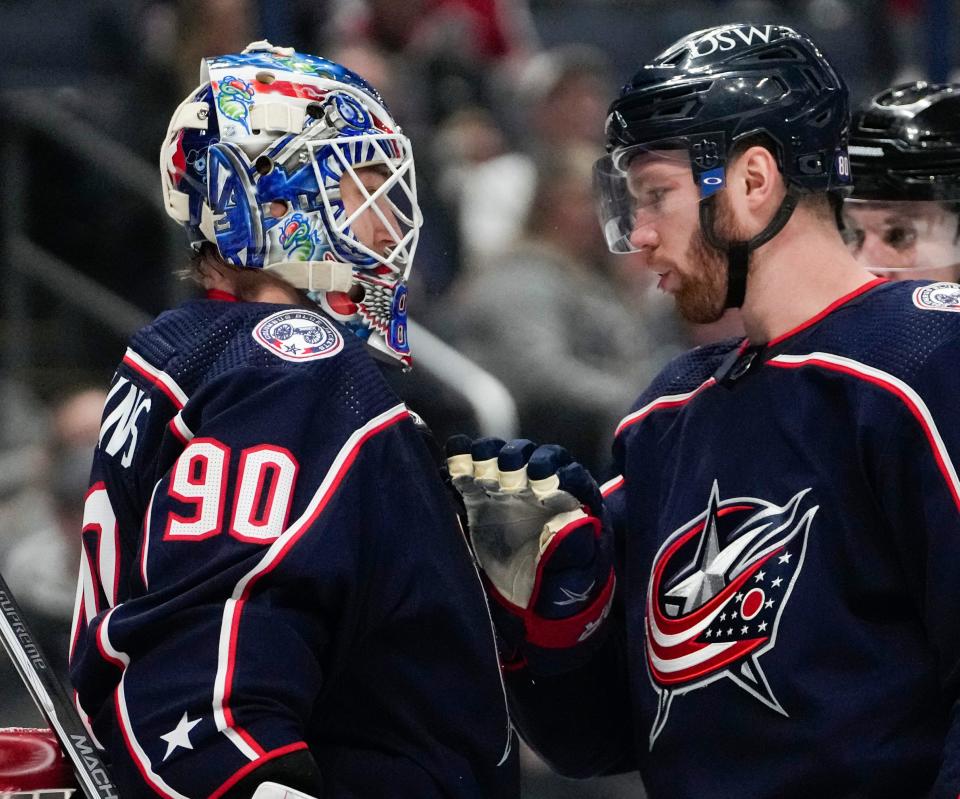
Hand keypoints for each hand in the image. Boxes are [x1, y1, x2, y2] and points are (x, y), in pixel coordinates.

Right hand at [446, 436, 614, 672]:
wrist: (526, 599)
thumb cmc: (556, 583)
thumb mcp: (573, 572)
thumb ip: (575, 545)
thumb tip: (576, 518)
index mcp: (571, 501)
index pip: (570, 473)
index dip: (558, 472)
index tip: (542, 481)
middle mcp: (540, 488)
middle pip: (533, 457)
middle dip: (520, 460)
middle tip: (508, 478)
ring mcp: (508, 490)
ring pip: (501, 456)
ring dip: (490, 455)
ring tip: (480, 470)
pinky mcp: (479, 498)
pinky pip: (469, 473)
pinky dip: (460, 464)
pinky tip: (453, 467)